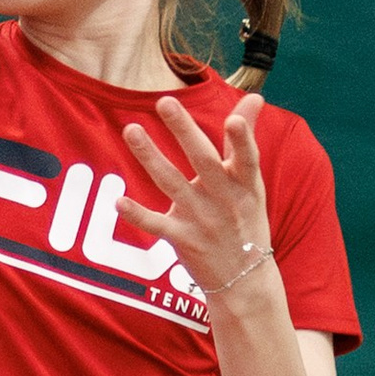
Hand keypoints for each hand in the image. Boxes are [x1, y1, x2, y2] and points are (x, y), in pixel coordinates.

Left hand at [121, 92, 272, 301]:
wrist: (245, 279)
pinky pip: (157, 225)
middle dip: (184, 131)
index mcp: (245, 183)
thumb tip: (255, 97)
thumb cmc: (246, 219)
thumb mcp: (251, 182)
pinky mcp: (183, 239)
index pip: (246, 158)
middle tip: (165, 101)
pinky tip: (118, 202)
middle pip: (203, 161)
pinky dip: (138, 215)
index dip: (243, 140)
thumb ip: (245, 138)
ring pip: (172, 183)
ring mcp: (202, 220)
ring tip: (130, 130)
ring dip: (150, 157)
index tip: (234, 120)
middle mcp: (224, 199)